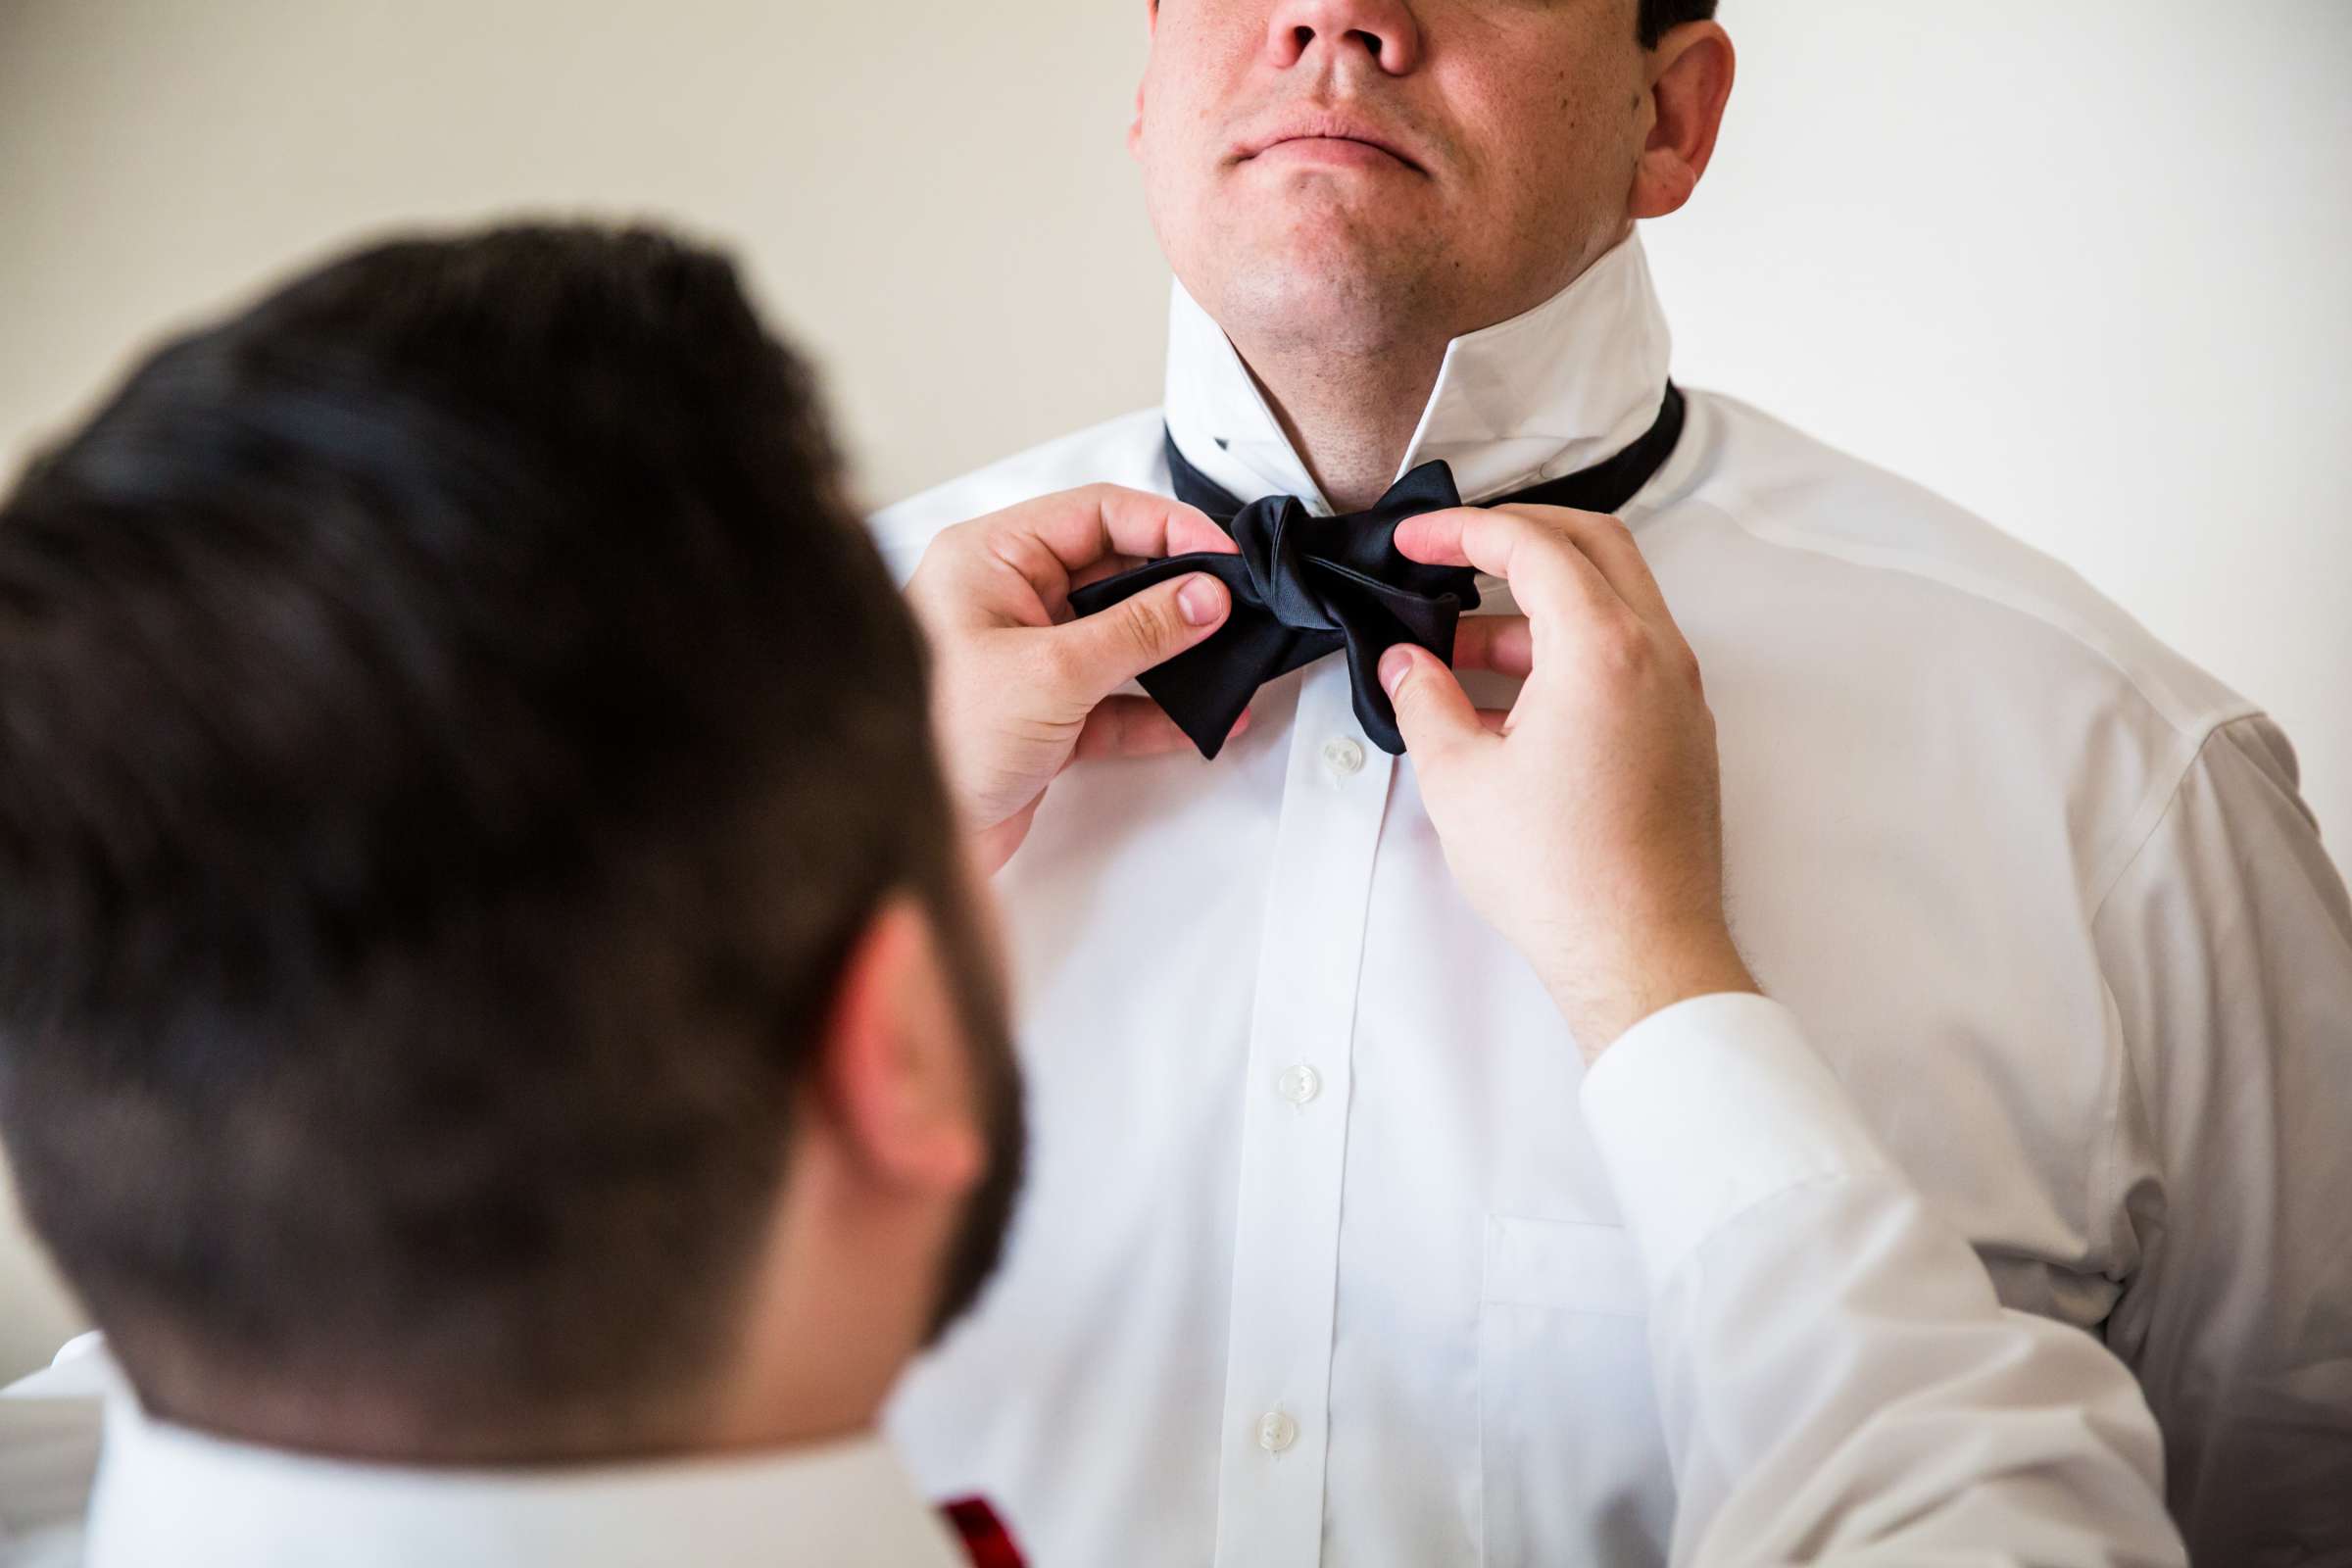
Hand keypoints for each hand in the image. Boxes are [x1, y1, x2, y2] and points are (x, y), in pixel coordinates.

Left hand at [905, 484, 1245, 873]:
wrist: (905, 838)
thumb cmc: (943, 740)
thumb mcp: (1052, 672)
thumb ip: (1138, 629)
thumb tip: (1204, 595)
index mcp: (989, 559)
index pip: (1096, 515)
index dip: (1166, 527)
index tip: (1224, 555)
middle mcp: (1006, 600)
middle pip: (1113, 573)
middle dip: (1178, 590)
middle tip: (1237, 607)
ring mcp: (1026, 660)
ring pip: (1120, 638)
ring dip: (1176, 653)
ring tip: (1232, 658)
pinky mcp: (1043, 717)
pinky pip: (1116, 700)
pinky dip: (1159, 710)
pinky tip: (1204, 718)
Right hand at [1377, 505, 1756, 1057]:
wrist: (1640, 952)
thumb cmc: (1563, 876)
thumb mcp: (1459, 779)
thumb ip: (1425, 703)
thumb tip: (1406, 668)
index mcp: (1603, 648)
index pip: (1533, 546)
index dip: (1463, 531)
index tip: (1416, 540)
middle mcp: (1657, 655)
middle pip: (1591, 545)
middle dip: (1515, 537)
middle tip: (1451, 555)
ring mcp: (1679, 693)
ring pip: (1612, 601)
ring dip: (1537, 605)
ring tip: (1459, 652)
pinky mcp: (1682, 732)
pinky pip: (1627, 653)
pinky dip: (1569, 647)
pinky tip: (1508, 698)